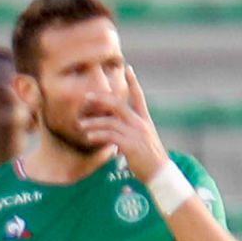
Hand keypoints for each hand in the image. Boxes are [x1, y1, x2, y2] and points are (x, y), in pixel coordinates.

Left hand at [80, 66, 169, 182]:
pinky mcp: (130, 144)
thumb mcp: (142, 140)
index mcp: (144, 120)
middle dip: (102, 98)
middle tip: (87, 96)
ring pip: (110, 121)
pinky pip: (110, 136)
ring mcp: (136, 133)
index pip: (139, 96)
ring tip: (81, 125)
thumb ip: (129, 131)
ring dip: (94, 122)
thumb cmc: (148, 158)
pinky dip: (97, 136)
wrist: (159, 172)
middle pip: (119, 104)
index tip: (128, 68)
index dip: (133, 82)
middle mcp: (141, 123)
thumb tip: (115, 131)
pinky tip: (89, 137)